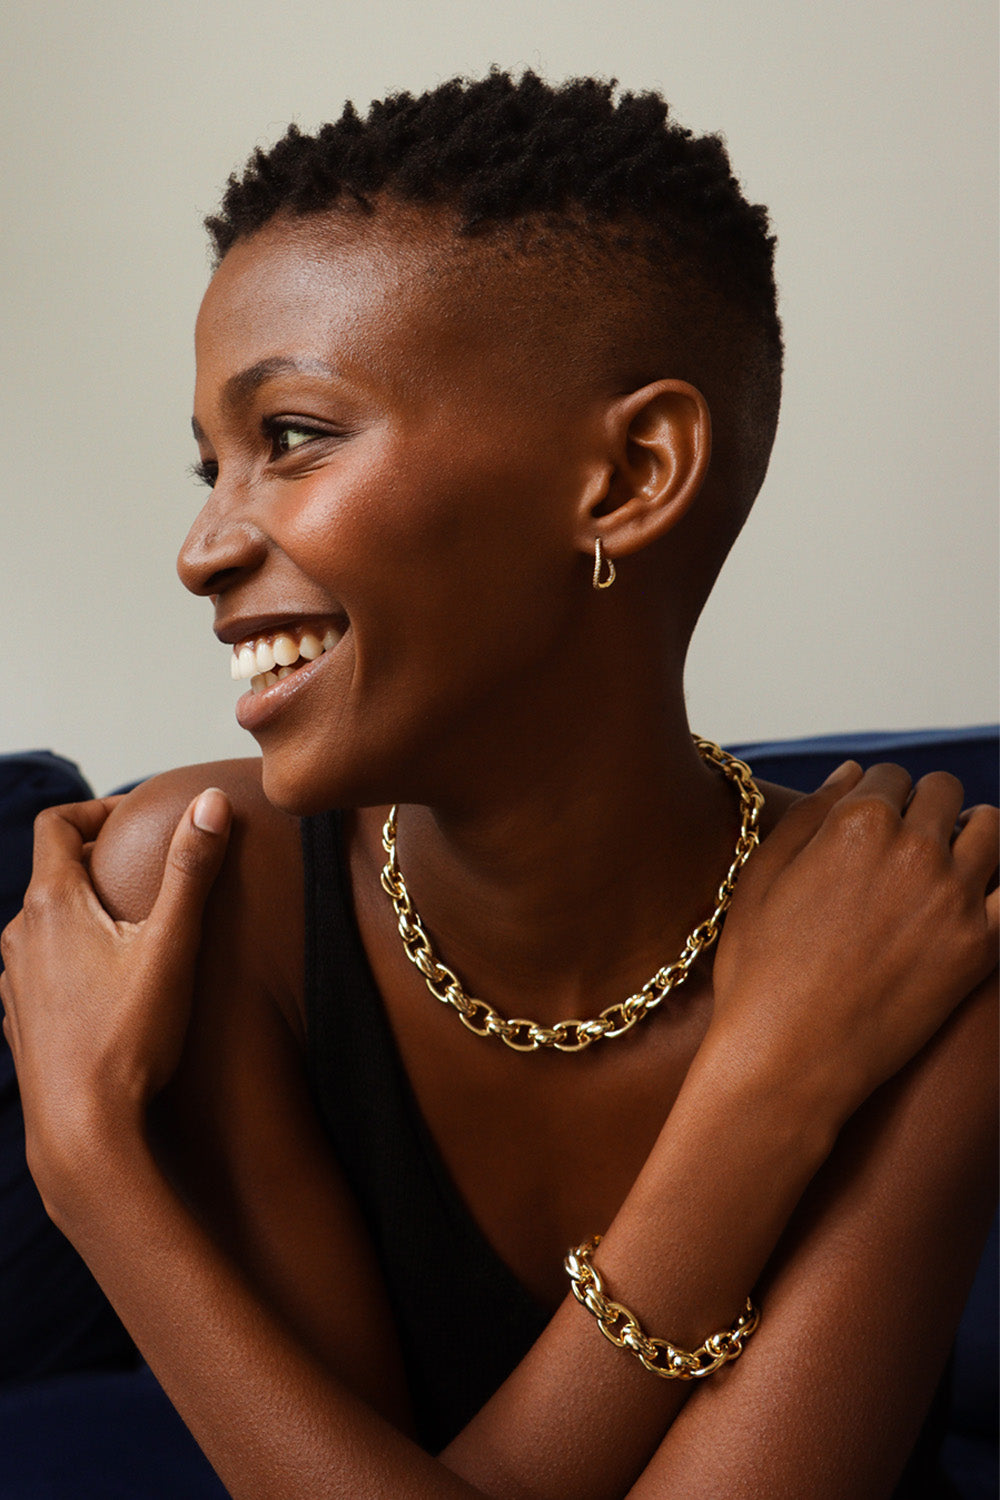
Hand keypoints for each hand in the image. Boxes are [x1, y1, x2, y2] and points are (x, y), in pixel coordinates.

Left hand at [0, 788, 230, 1211]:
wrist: (83, 1132)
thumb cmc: (128, 1039)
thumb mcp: (172, 945)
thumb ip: (192, 869)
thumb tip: (210, 802)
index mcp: (51, 904)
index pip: (58, 824)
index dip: (99, 810)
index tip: (140, 818)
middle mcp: (20, 935)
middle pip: (55, 872)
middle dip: (102, 861)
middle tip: (152, 871)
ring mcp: (14, 981)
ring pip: (47, 922)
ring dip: (88, 911)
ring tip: (137, 928)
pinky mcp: (21, 1019)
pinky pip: (43, 966)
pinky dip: (75, 955)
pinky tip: (113, 984)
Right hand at [707, 761, 997, 1122]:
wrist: (790, 1058)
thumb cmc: (761, 971)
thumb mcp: (760, 878)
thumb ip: (807, 815)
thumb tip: (851, 773)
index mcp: (856, 823)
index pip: (889, 775)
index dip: (877, 794)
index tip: (871, 821)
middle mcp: (913, 848)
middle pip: (945, 792)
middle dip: (925, 807)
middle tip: (906, 842)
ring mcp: (954, 897)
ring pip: (992, 828)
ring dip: (971, 833)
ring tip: (948, 860)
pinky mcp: (980, 946)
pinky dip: (997, 886)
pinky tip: (973, 899)